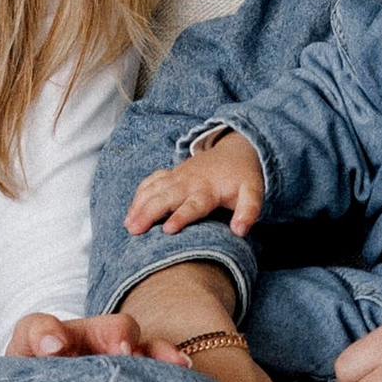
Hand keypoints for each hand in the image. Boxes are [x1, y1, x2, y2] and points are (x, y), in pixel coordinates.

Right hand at [125, 130, 264, 235]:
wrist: (236, 150)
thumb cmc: (243, 178)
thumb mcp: (253, 193)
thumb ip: (248, 211)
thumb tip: (240, 231)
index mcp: (208, 190)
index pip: (193, 206)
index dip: (181, 217)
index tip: (168, 230)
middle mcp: (189, 183)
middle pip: (166, 198)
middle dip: (149, 213)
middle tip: (134, 230)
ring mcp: (177, 177)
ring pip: (154, 190)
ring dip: (139, 205)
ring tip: (128, 224)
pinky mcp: (171, 174)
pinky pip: (151, 182)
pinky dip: (140, 194)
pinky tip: (131, 210)